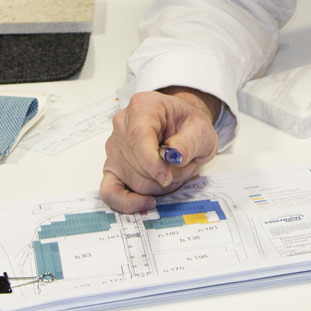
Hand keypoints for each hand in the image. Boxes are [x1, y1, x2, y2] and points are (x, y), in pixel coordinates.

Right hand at [99, 87, 222, 211]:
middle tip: (186, 168)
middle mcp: (122, 125)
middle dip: (165, 176)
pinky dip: (126, 202)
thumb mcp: (201, 129)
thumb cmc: (188, 125)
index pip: (138, 137)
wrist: (182, 127)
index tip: (167, 177)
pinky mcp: (112, 167)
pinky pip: (109, 191)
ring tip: (175, 172)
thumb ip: (190, 141)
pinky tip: (146, 203)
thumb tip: (175, 156)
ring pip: (132, 180)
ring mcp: (114, 147)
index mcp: (143, 107)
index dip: (151, 162)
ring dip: (158, 186)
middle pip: (136, 164)